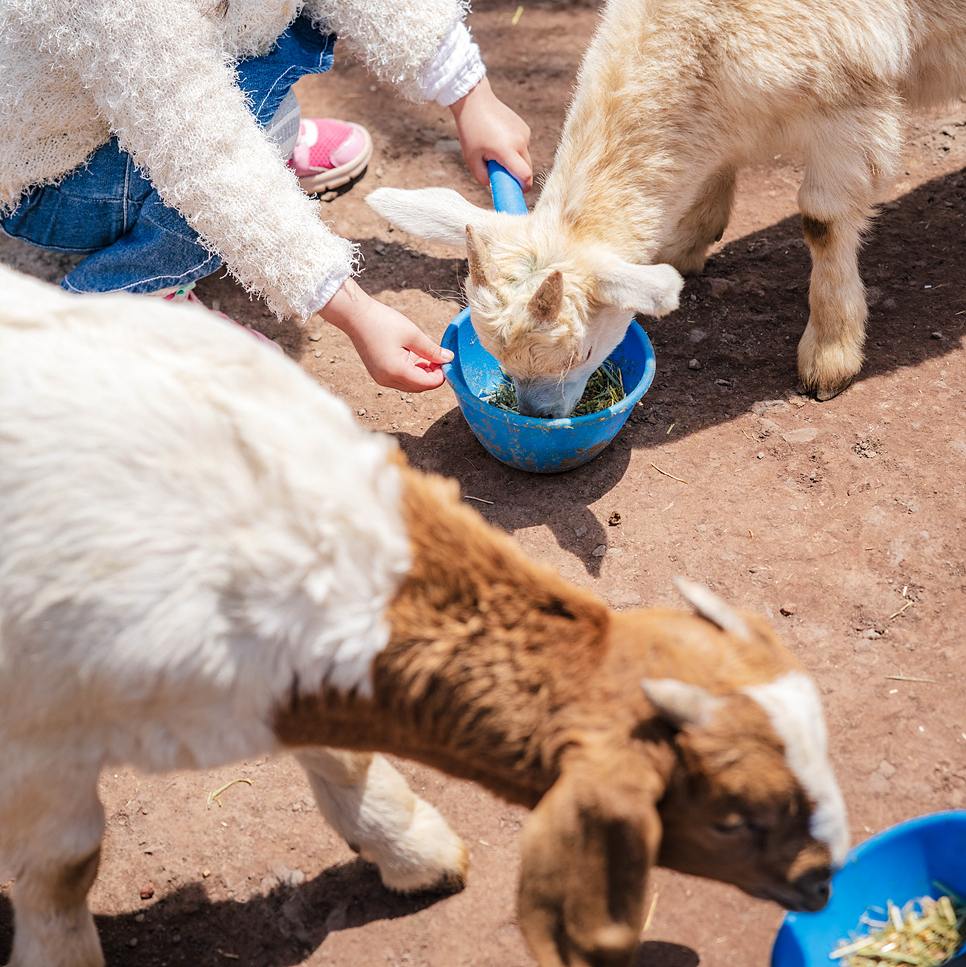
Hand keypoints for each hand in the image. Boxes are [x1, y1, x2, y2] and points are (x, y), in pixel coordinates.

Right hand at [319, 279, 453, 391]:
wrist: (355, 316)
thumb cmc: (383, 322)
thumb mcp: (413, 334)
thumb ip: (432, 350)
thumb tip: (449, 359)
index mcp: (397, 372)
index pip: (428, 383)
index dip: (441, 374)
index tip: (448, 360)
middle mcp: (388, 380)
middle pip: (419, 386)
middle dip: (432, 374)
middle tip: (440, 356)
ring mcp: (381, 378)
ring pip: (410, 383)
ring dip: (421, 372)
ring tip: (426, 352)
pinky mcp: (378, 373)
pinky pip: (400, 377)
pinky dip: (410, 369)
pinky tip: (414, 354)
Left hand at [450, 76, 532, 190]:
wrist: (475, 100)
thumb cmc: (470, 130)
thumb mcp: (471, 158)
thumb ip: (482, 177)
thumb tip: (494, 184)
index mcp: (507, 150)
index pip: (525, 176)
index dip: (523, 188)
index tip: (516, 192)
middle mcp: (520, 142)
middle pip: (527, 169)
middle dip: (517, 176)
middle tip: (501, 175)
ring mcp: (524, 133)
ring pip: (525, 158)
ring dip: (514, 162)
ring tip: (495, 151)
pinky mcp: (524, 128)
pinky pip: (523, 146)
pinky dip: (515, 150)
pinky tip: (500, 140)